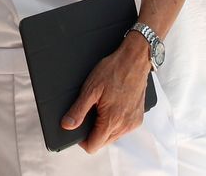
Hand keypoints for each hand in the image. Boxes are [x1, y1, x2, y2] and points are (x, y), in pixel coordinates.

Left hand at [61, 32, 150, 152]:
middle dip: (93, 132)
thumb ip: (78, 110)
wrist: (135, 59)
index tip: (79, 126)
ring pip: (113, 136)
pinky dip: (116, 122)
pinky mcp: (139, 117)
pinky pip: (123, 128)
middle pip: (103, 142)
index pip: (93, 146)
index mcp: (112, 121)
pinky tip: (113, 106)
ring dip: (105, 127)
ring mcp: (133, 122)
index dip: (82, 140)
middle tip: (91, 111)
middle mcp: (125, 126)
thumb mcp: (90, 89)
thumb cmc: (114, 70)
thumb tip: (67, 126)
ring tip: (103, 106)